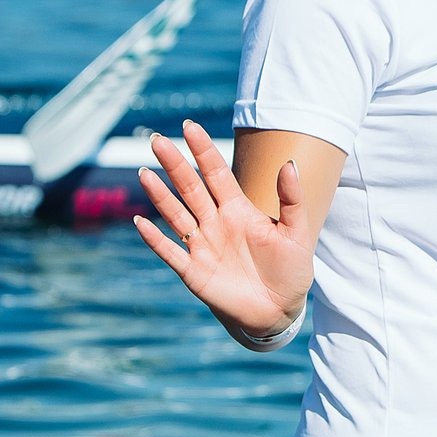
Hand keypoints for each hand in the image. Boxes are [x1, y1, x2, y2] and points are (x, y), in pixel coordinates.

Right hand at [133, 120, 313, 339]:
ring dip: (160, 195)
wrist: (279, 310)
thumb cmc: (289, 269)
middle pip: (191, 188)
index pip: (216, 173)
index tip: (189, 127)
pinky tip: (140, 222)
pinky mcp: (194, 272)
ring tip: (144, 172)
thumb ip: (292, 199)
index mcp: (238, 209)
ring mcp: (203, 246)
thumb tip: (289, 162)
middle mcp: (215, 223)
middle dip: (174, 164)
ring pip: (176, 215)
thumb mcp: (297, 232)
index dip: (203, 150)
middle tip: (157, 140)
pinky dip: (154, 239)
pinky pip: (170, 252)